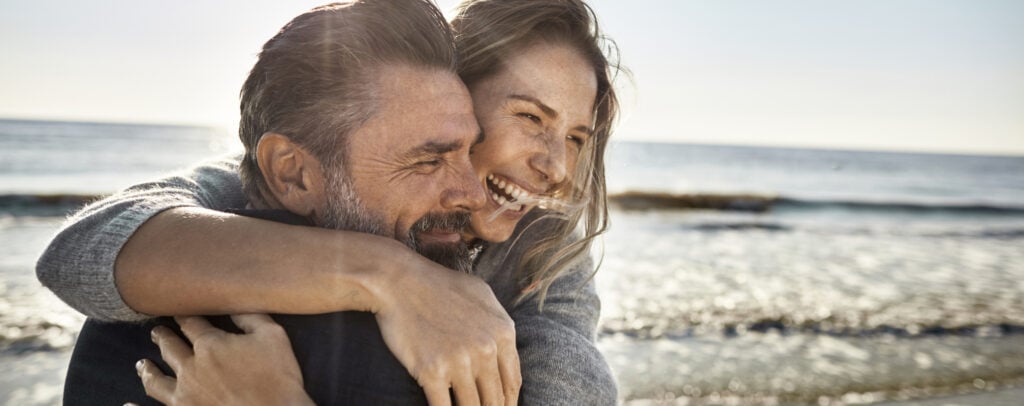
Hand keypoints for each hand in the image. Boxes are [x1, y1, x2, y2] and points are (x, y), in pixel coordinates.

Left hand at [136, 314, 313, 405]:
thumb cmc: (278, 376)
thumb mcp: (272, 335)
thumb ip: (250, 316)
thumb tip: (233, 302)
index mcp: (210, 345)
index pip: (191, 323)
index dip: (185, 314)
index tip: (180, 308)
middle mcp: (191, 368)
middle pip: (170, 347)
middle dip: (163, 336)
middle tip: (157, 331)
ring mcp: (184, 395)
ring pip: (156, 380)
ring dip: (148, 369)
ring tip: (142, 363)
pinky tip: (127, 405)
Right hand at [374, 264, 520, 405]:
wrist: (398, 281)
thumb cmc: (439, 285)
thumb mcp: (482, 296)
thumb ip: (500, 327)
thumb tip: (508, 356)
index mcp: (503, 332)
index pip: (513, 382)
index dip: (508, 403)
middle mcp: (486, 349)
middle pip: (495, 399)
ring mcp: (459, 362)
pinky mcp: (431, 372)